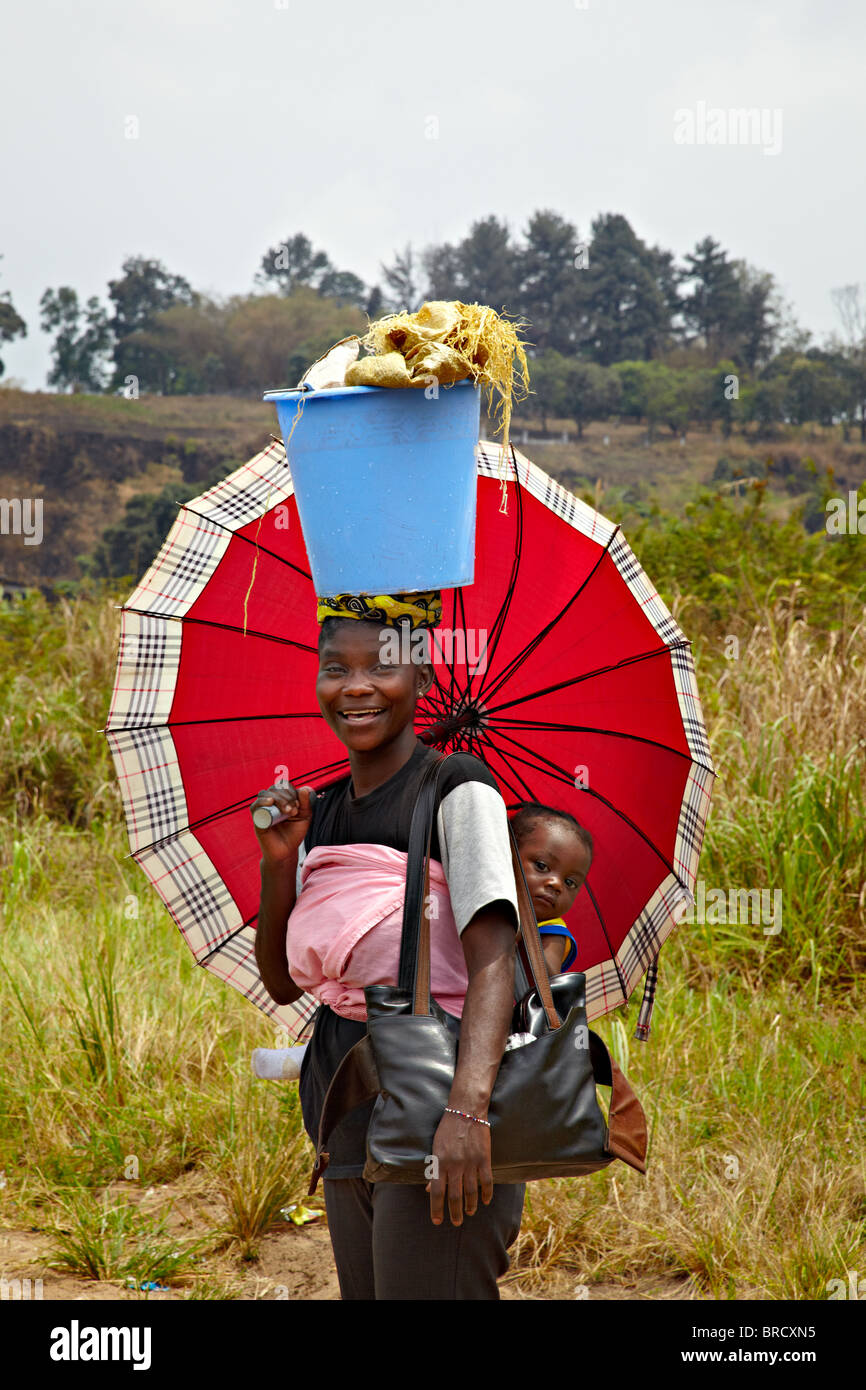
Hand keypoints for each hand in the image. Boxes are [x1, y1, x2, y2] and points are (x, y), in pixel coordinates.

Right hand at [250, 782, 314, 866]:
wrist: (286, 851)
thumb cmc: (294, 833)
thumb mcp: (305, 817)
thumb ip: (306, 803)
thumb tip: (304, 789)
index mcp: (282, 799)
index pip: (283, 786)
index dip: (291, 791)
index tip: (298, 805)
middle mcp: (271, 803)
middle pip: (274, 788)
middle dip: (286, 797)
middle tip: (293, 811)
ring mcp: (263, 810)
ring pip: (265, 794)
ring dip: (278, 799)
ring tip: (287, 811)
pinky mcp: (257, 819)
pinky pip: (254, 806)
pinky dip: (262, 801)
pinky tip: (270, 802)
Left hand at [425, 1109, 493, 1225]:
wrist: (465, 1110)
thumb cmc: (447, 1129)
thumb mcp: (436, 1148)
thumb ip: (434, 1169)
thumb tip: (429, 1190)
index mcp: (440, 1162)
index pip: (437, 1192)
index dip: (436, 1209)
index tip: (437, 1221)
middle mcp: (455, 1165)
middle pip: (454, 1196)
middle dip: (455, 1212)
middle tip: (456, 1222)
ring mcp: (470, 1162)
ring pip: (471, 1192)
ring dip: (470, 1205)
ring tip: (469, 1213)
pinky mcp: (484, 1158)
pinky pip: (487, 1181)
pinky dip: (486, 1194)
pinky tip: (485, 1201)